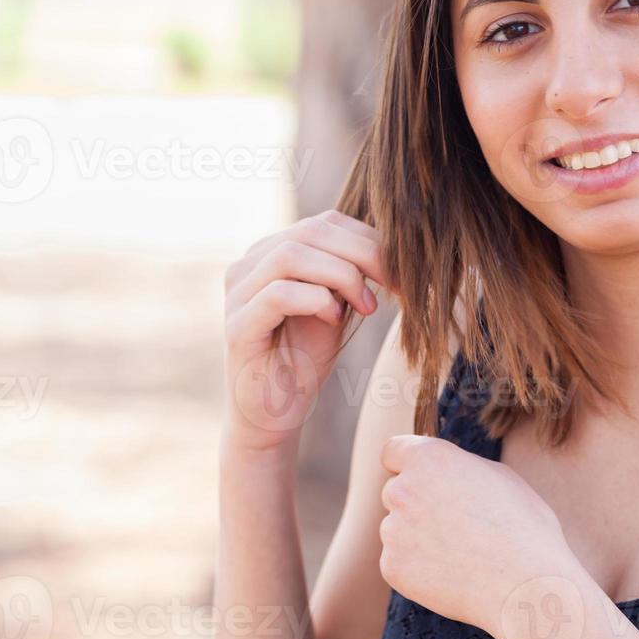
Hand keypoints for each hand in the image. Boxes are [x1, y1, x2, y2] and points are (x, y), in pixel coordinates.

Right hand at [221, 209, 389, 452]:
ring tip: (366, 305)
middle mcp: (248, 265)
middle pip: (310, 231)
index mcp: (271, 253)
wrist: (274, 415)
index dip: (368, 239)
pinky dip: (316, 300)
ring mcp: (237, 294)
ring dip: (341, 275)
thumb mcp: (335, 307)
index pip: (324, 223)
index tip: (401, 271)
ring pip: (291, 255)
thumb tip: (390, 248)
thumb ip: (347, 275)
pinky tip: (335, 319)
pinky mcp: (236, 326)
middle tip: (394, 285)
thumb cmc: (304, 360)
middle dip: (362, 254)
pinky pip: (278, 293)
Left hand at [378, 434, 591, 638]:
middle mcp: (403, 489)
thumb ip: (460, 468)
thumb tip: (444, 472)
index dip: (406, 465)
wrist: (525, 588)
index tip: (417, 479)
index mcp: (429, 458)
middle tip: (453, 525)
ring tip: (460, 555)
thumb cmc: (524, 529)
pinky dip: (418, 569)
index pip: (393, 451)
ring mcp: (394, 530)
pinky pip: (398, 562)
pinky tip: (451, 576)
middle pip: (395, 492)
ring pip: (397, 529)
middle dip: (416, 504)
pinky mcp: (392, 567)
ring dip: (417, 538)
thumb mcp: (500, 477)